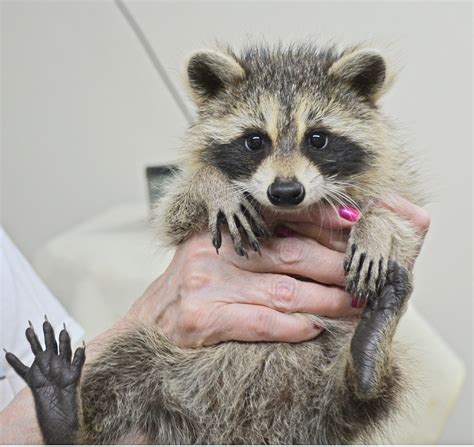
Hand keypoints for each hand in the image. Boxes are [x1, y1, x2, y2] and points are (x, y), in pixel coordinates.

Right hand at [127, 196, 429, 348]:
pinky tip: (314, 328)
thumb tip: (316, 249)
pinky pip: (260, 322)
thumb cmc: (190, 291)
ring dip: (324, 300)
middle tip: (366, 277)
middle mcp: (213, 250)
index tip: (355, 225)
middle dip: (334, 266)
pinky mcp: (202, 318)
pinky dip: (292, 326)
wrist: (145, 328)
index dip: (320, 221)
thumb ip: (259, 248)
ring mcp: (206, 283)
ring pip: (282, 291)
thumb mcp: (219, 256)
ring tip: (353, 305)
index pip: (279, 218)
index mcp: (220, 228)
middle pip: (289, 255)